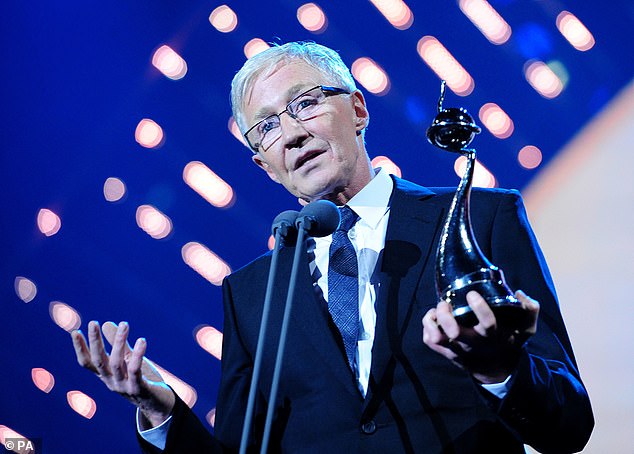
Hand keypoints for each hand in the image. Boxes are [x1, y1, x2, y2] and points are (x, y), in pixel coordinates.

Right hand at [71, 321, 174, 427]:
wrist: (158, 404)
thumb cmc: (142, 379)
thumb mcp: (128, 360)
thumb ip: (118, 344)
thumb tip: (106, 323)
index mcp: (106, 375)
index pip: (88, 362)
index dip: (80, 349)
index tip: (75, 332)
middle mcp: (111, 382)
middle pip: (99, 361)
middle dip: (95, 342)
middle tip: (93, 322)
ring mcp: (124, 387)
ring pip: (116, 363)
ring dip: (119, 342)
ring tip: (124, 324)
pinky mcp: (139, 389)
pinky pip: (135, 371)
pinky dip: (138, 355)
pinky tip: (142, 341)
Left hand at [422, 290, 538, 383]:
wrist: (495, 369)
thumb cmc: (507, 341)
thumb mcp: (525, 329)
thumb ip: (529, 311)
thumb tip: (520, 293)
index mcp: (493, 335)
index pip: (487, 323)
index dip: (479, 307)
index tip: (472, 294)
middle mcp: (473, 343)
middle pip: (454, 332)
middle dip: (446, 315)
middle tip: (446, 303)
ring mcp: (457, 350)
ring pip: (437, 338)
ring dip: (432, 321)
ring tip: (436, 310)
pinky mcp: (446, 353)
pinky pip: (429, 341)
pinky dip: (427, 326)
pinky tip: (433, 318)